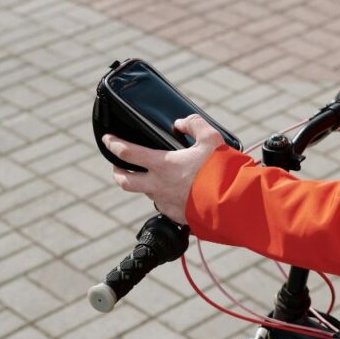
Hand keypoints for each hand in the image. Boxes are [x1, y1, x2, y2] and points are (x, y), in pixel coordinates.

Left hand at [105, 114, 223, 224]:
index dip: (113, 144)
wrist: (231, 202)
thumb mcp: (211, 139)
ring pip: (147, 193)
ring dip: (145, 185)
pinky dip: (166, 197)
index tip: (108, 139)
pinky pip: (164, 205)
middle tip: (117, 166)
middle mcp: (158, 185)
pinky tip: (177, 192)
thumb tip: (181, 123)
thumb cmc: (221, 170)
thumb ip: (195, 124)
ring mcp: (165, 202)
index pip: (127, 153)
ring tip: (154, 178)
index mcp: (163, 165)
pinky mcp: (175, 215)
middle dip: (117, 172)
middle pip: (124, 181)